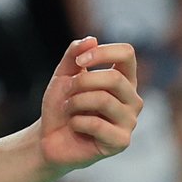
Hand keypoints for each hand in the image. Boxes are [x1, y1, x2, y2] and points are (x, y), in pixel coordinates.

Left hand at [38, 37, 141, 174]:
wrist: (49, 138)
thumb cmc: (61, 106)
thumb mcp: (64, 74)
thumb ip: (75, 54)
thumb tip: (92, 39)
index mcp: (124, 79)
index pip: (127, 54)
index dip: (102, 53)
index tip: (79, 61)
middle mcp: (132, 99)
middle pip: (114, 78)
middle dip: (82, 82)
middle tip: (67, 92)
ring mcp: (129, 121)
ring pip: (104, 100)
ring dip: (76, 102)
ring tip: (68, 109)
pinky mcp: (121, 142)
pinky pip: (97, 124)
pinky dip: (76, 122)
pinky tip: (74, 126)